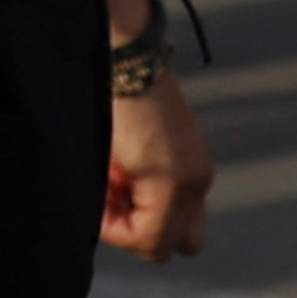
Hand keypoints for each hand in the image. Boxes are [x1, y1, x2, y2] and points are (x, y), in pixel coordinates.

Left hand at [104, 42, 213, 259]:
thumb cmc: (108, 101)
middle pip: (177, 244)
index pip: (150, 243)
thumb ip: (111, 198)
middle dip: (141, 230)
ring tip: (121, 180)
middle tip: (112, 199)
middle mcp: (196, 181)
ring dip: (150, 213)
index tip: (96, 205)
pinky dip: (158, 195)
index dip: (115, 232)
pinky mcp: (195, 157)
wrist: (128, 53)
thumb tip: (107, 221)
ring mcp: (200, 169)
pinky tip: (132, 167)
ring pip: (183, 223)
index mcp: (173, 183)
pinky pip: (183, 197)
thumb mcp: (104, 157)